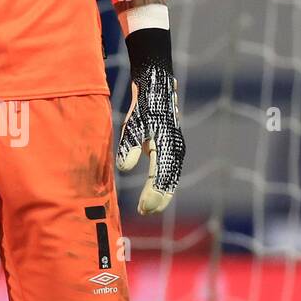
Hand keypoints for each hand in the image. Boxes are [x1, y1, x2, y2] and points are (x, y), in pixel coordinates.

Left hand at [116, 55, 185, 214]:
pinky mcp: (173, 147)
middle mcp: (176, 150)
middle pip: (169, 182)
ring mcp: (176, 149)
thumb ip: (129, 146)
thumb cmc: (143, 107)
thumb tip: (125, 168)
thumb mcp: (133, 125)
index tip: (144, 208)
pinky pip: (170, 172)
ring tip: (147, 207)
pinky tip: (153, 192)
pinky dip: (163, 184)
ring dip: (161, 194)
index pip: (161, 178)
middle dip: (158, 199)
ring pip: (171, 178)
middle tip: (144, 212)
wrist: (156, 88)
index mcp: (167, 147)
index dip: (153, 195)